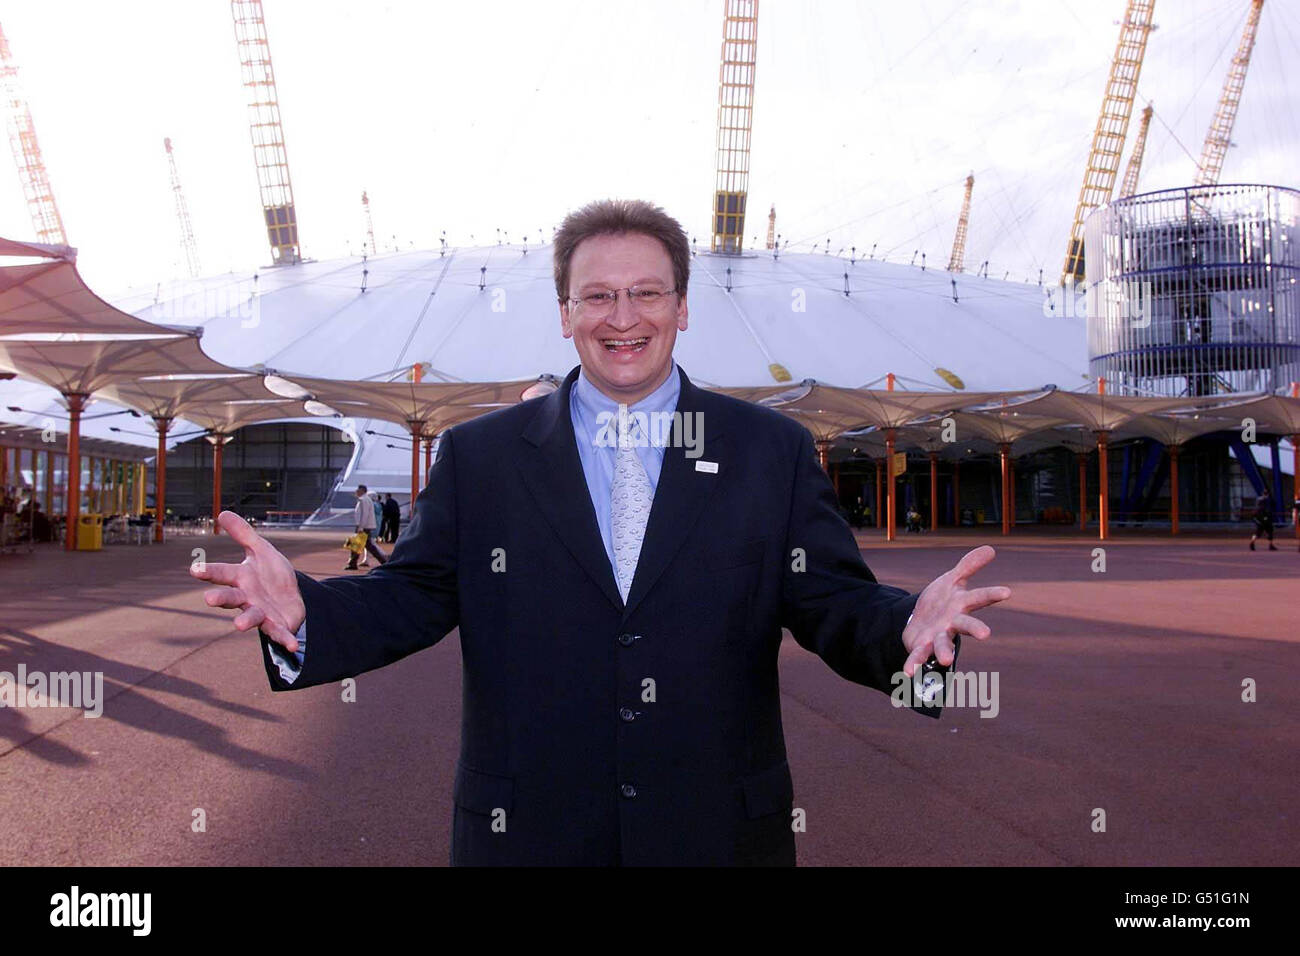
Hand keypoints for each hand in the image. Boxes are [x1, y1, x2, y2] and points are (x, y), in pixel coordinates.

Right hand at [191, 510, 306, 652]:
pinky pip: (279, 633)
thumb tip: (222, 513)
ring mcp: (260, 612)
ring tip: (238, 625)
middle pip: (230, 598)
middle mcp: (246, 597)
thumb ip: (243, 534)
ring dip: (245, 621)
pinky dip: (284, 639)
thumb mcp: (261, 550)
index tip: (194, 569)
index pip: (223, 573)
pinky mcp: (275, 625)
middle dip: (220, 598)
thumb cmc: (271, 575)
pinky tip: (292, 645)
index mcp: (241, 578)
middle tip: (209, 599)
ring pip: (250, 616)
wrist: (292, 597)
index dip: (209, 571)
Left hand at [900, 545, 1010, 676]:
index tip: (1007, 592)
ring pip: (944, 644)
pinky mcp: (923, 646)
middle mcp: (954, 623)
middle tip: (986, 634)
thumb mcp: (952, 580)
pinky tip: (908, 671)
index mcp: (961, 604)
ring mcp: (939, 636)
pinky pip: (919, 655)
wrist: (919, 621)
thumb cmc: (941, 601)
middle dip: (975, 628)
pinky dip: (914, 663)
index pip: (979, 598)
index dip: (992, 594)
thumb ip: (968, 566)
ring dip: (945, 651)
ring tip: (946, 659)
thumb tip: (991, 548)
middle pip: (966, 625)